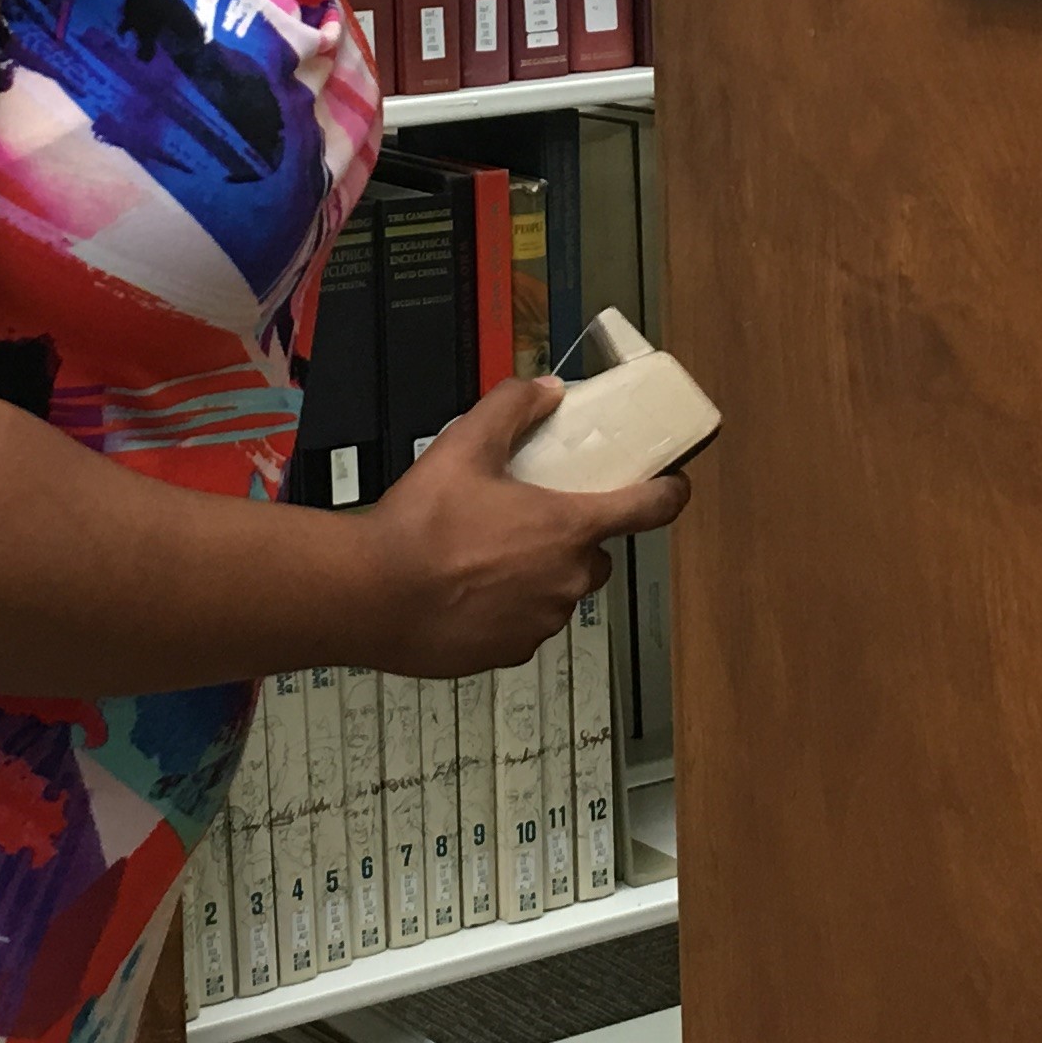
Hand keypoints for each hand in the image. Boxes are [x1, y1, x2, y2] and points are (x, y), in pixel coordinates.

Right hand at [358, 375, 689, 678]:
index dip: (668, 492)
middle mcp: (568, 581)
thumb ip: (512, 408)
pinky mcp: (512, 652)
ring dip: (538, 572)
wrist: (370, 597)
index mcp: (570, 528)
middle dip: (572, 534)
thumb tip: (545, 391)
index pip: (651, 509)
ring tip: (485, 554)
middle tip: (528, 515)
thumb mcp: (464, 445)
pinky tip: (469, 590)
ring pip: (559, 590)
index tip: (671, 485)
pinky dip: (509, 607)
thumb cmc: (420, 527)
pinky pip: (527, 623)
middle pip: (596, 552)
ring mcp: (542, 622)